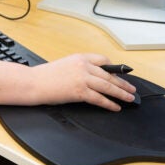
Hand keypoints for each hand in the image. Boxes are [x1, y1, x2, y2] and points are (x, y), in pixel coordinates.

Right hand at [0, 53, 135, 110]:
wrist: (33, 83)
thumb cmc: (44, 76)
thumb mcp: (64, 65)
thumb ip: (79, 68)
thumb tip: (92, 78)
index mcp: (79, 57)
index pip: (103, 60)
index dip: (113, 69)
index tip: (119, 75)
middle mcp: (83, 65)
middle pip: (109, 75)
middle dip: (122, 83)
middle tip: (131, 89)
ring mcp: (82, 78)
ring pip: (108, 86)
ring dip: (121, 93)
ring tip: (129, 98)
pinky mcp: (80, 91)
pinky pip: (99, 98)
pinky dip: (109, 103)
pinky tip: (115, 107)